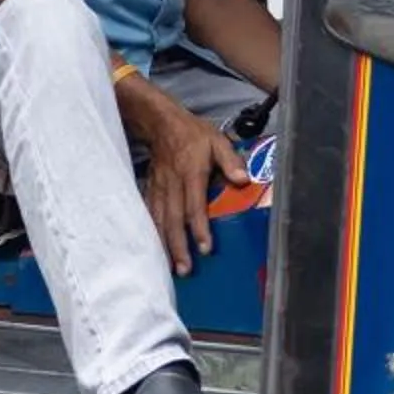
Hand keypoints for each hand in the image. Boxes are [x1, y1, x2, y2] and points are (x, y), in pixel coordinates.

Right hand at [120, 76, 251, 275]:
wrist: (160, 124)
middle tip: (185, 269)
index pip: (194, 204)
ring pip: (160, 220)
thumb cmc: (191, 134)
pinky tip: (156, 250)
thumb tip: (243, 180)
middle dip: (179, 246)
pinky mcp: (151, 191)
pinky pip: (150, 215)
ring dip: (165, 245)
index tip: (205, 248)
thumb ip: (230, 160)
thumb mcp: (217, 140)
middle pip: (174, 219)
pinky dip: (153, 234)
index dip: (200, 227)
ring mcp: (159, 189)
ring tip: (172, 267)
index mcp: (191, 172)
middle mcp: (172, 184)